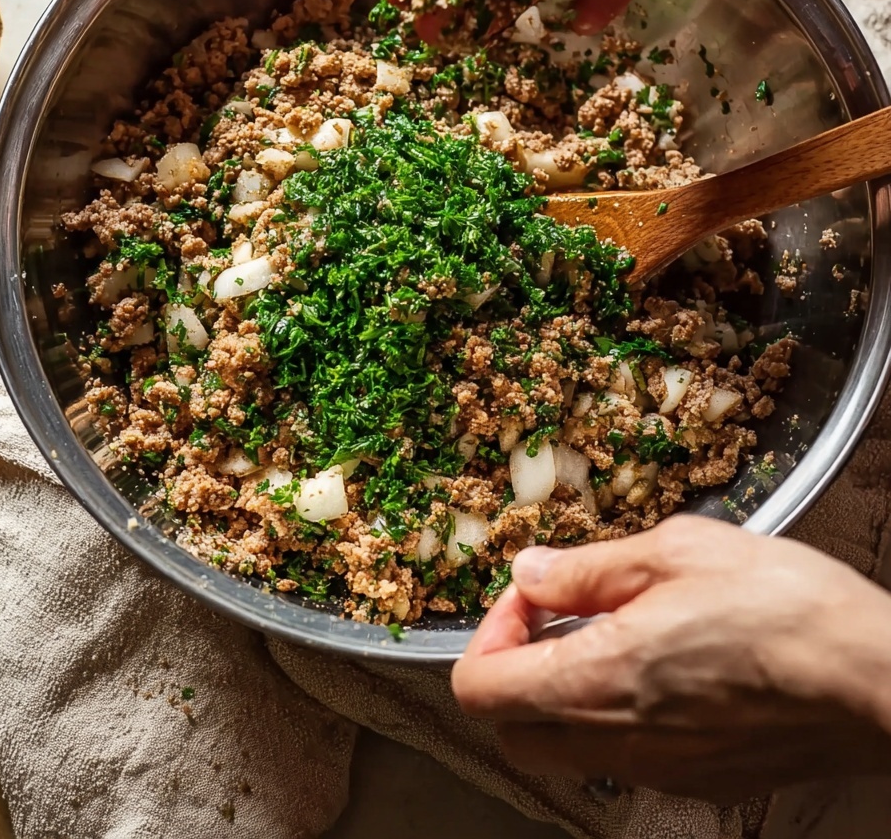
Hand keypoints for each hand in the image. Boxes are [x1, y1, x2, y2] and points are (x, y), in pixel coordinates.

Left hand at [452, 516, 890, 802]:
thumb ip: (587, 569)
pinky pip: (626, 760)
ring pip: (567, 752)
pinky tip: (661, 666)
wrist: (878, 680)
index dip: (488, 633)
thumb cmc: (785, 608)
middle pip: (512, 732)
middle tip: (555, 618)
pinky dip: (616, 716)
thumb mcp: (675, 551)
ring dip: (565, 694)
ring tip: (614, 632)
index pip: (481, 689)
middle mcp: (618, 742)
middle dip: (513, 672)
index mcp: (598, 680)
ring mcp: (660, 771)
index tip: (528, 596)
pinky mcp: (701, 781)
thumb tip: (531, 573)